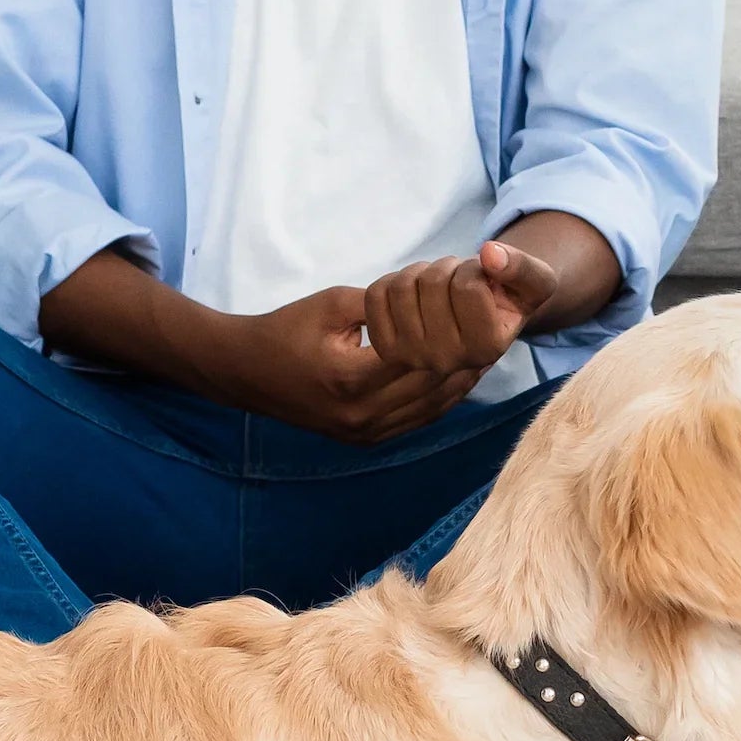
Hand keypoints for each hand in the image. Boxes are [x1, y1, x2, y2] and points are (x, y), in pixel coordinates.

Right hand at [209, 282, 490, 445]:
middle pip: (435, 386)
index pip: (425, 357)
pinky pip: (419, 420)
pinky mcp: (367, 439)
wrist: (246, 372)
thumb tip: (437, 300)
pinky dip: (442, 397)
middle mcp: (363, 416)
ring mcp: (365, 434)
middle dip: (467, 356)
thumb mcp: (335, 303)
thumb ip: (387, 304)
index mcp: (353, 379)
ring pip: (433, 408)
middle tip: (494, 330)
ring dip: (461, 379)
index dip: (457, 334)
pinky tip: (458, 374)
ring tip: (484, 350)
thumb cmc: (286, 329)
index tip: (479, 313)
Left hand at [362, 238, 555, 382]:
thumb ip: (521, 267)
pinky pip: (377, 294)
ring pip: (403, 285)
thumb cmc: (508, 296)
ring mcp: (411, 358)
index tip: (484, 283)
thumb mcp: (534, 280)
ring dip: (421, 272)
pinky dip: (394, 281)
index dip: (475, 269)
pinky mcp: (385, 347)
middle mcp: (447, 362)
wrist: (477, 321)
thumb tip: (489, 253)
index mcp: (486, 349)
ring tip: (439, 288)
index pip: (468, 285)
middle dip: (447, 268)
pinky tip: (414, 296)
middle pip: (433, 282)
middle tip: (459, 283)